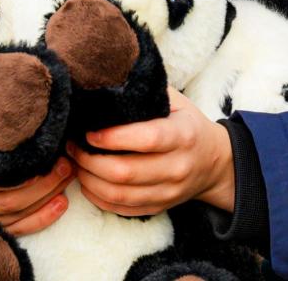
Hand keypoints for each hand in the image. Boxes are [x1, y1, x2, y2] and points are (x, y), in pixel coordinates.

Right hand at [0, 142, 74, 235]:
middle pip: (6, 201)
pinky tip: (61, 203)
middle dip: (41, 184)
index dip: (13, 176)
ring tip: (67, 177)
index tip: (40, 159)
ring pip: (16, 215)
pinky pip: (19, 229)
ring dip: (47, 197)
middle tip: (65, 165)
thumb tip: (32, 125)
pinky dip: (43, 217)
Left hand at [67, 87, 235, 216]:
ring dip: (89, 180)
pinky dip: (98, 198)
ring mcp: (169, 191)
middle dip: (90, 160)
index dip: (113, 138)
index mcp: (183, 135)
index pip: (146, 139)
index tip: (89, 132)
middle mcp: (177, 167)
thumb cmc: (188, 125)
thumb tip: (109, 77)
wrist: (214, 162)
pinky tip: (88, 182)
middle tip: (73, 147)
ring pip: (119, 195)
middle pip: (125, 172)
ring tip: (76, 164)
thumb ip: (147, 92)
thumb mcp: (177, 102)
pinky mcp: (159, 207)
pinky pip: (121, 209)